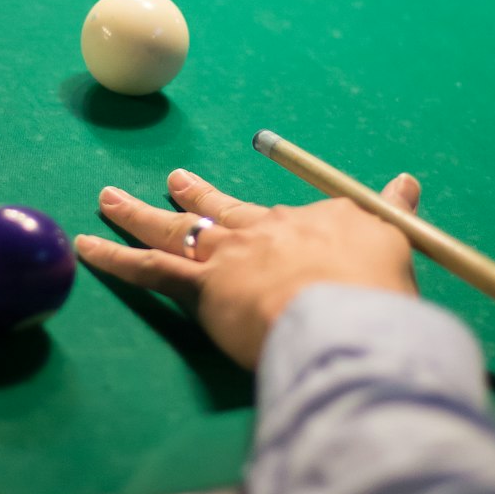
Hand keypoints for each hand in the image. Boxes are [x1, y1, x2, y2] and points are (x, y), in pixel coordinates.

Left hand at [76, 169, 420, 368]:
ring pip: (172, 228)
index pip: (291, 218)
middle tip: (174, 181)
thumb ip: (393, 214)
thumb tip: (407, 180)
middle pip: (221, 208)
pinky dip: (114, 257)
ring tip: (109, 198)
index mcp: (309, 222)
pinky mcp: (199, 286)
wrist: (342, 313)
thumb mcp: (395, 244)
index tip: (285, 222)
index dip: (285, 223)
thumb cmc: (374, 291)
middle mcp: (262, 230)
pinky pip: (146, 268)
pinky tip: (87, 246)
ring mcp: (227, 256)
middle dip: (195, 195)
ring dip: (137, 212)